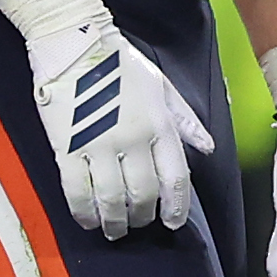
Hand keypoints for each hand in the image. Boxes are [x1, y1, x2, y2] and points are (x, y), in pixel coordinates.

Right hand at [25, 21, 214, 238]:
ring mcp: (99, 145)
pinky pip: (77, 192)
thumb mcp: (163, 88)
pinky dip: (84, 212)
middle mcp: (134, 139)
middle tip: (139, 223)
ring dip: (115, 222)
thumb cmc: (121, 65)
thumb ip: (186, 121)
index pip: (176, 177)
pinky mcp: (67, 149)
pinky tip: (88, 220)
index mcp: (161, 125)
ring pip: (112, 199)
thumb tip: (208, 147)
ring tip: (115, 229)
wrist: (75, 46)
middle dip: (143, 216)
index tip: (172, 223)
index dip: (176, 206)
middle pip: (144, 194)